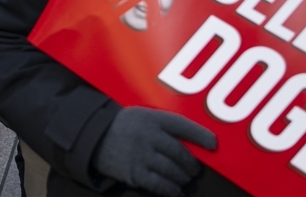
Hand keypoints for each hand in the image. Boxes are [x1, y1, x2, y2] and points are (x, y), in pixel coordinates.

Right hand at [93, 107, 215, 196]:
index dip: (200, 135)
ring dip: (182, 178)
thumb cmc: (122, 127)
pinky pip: (160, 184)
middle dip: (191, 164)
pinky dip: (171, 189)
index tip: (213, 144)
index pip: (181, 125)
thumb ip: (163, 127)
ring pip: (172, 171)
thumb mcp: (141, 117)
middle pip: (179, 153)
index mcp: (151, 118)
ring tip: (183, 178)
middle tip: (194, 169)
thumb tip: (191, 144)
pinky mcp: (134, 172)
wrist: (92, 137)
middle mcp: (147, 135)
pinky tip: (175, 190)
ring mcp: (140, 155)